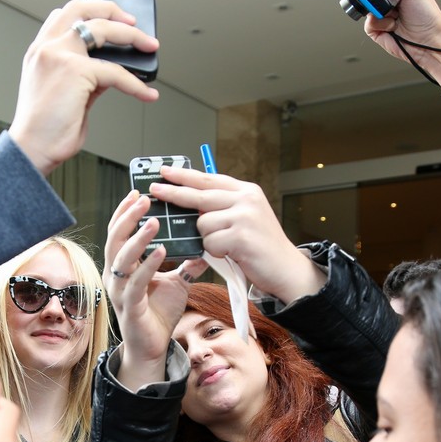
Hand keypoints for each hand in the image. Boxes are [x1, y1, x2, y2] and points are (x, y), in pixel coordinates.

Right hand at [9, 0, 159, 175]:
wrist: (32, 149)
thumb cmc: (44, 130)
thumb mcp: (65, 94)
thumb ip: (86, 77)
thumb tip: (111, 70)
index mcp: (39, 52)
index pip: (63, 15)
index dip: (89, 10)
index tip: (109, 16)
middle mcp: (46, 48)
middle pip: (81, 9)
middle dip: (112, 9)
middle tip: (133, 22)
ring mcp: (60, 55)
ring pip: (103, 29)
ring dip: (131, 35)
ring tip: (148, 45)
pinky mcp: (76, 71)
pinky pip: (116, 71)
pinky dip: (136, 83)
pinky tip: (146, 93)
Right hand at [103, 190, 207, 388]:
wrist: (153, 346)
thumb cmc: (158, 313)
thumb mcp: (177, 283)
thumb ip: (187, 264)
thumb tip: (206, 247)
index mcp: (123, 266)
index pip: (119, 232)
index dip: (125, 212)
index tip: (137, 193)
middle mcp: (116, 275)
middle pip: (115, 239)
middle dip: (128, 217)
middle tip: (144, 199)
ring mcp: (121, 291)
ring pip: (122, 258)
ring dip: (138, 237)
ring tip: (153, 221)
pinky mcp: (130, 306)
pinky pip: (137, 282)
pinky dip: (149, 265)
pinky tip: (162, 252)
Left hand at [149, 167, 324, 303]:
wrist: (287, 270)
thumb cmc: (261, 248)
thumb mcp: (246, 218)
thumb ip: (224, 207)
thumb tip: (191, 204)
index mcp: (246, 192)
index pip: (209, 179)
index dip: (184, 175)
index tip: (165, 172)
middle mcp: (246, 199)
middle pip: (199, 195)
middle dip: (174, 194)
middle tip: (153, 191)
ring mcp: (244, 216)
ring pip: (202, 224)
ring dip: (208, 239)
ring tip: (229, 246)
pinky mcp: (241, 235)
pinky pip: (210, 242)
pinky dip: (216, 252)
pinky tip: (233, 254)